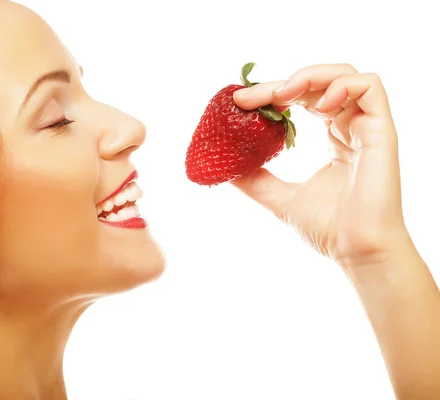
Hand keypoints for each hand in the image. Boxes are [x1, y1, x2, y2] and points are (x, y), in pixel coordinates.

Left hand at [231, 64, 408, 267]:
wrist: (356, 251)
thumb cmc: (329, 229)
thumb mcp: (279, 197)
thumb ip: (255, 179)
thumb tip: (225, 168)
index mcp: (334, 139)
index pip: (303, 100)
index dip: (272, 94)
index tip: (240, 101)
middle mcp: (351, 128)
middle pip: (319, 83)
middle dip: (281, 83)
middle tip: (248, 97)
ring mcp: (368, 127)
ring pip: (345, 75)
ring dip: (309, 76)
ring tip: (280, 97)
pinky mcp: (382, 131)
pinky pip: (371, 86)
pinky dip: (341, 85)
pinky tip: (317, 107)